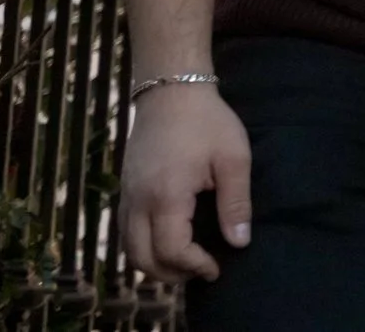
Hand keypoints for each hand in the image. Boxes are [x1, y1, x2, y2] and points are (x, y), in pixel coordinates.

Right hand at [120, 83, 251, 283]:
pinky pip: (125, 232)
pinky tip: (168, 242)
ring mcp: (126, 196)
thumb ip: (236, 202)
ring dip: (154, 264)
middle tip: (202, 270)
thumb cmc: (207, 121)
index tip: (216, 267)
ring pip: (129, 249)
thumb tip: (239, 242)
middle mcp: (138, 201)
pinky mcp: (125, 190)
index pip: (171, 250)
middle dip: (172, 274)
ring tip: (187, 261)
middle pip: (143, 259)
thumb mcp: (233, 157)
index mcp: (166, 195)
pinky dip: (142, 247)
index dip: (193, 265)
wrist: (170, 91)